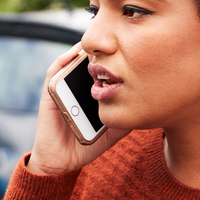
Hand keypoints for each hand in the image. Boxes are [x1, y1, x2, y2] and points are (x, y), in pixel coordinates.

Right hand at [27, 43, 129, 175]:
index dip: (113, 57)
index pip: (101, 69)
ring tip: (101, 42)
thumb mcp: (112, 130)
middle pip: (89, 61)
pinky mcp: (50, 92)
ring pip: (72, 60)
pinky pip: (55, 70)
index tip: (130, 49)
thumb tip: (149, 108)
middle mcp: (75, 87)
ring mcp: (62, 88)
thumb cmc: (85, 144)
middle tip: (119, 39)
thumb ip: (126, 118)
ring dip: (85, 49)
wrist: (62, 161)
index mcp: (89, 93)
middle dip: (102, 50)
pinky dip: (65, 59)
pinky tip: (77, 53)